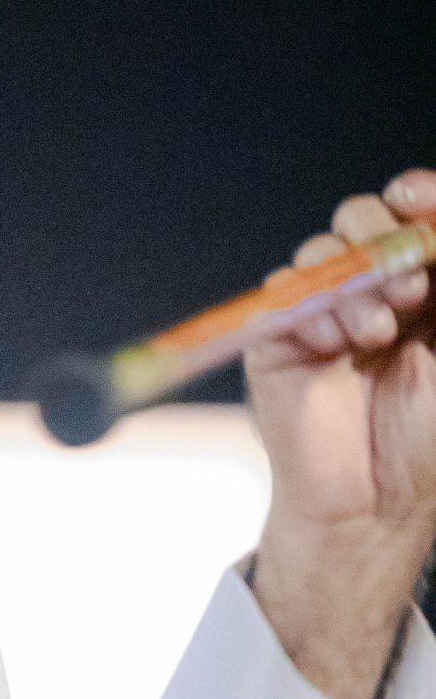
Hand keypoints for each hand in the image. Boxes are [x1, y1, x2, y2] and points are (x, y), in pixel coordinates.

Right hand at [247, 169, 435, 698]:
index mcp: (421, 287)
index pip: (415, 215)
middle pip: (366, 217)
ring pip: (323, 248)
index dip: (421, 196)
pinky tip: (338, 346)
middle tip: (412, 287)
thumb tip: (434, 236)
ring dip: (356, 281)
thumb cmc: (426, 437)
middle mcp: (370, 294)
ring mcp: (320, 316)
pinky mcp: (278, 343)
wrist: (375, 502)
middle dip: (387, 236)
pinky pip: (284, 293)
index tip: (421, 201)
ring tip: (378, 334)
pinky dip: (314, 308)